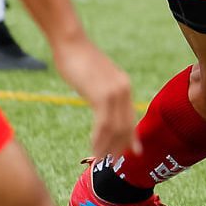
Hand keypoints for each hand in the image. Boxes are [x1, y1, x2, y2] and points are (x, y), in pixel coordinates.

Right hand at [50, 36, 134, 158]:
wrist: (71, 44)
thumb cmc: (78, 59)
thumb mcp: (96, 78)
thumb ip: (102, 92)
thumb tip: (101, 104)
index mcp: (124, 85)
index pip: (130, 116)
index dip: (131, 136)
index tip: (134, 152)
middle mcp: (124, 89)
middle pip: (126, 125)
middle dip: (120, 146)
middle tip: (113, 162)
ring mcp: (115, 92)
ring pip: (115, 128)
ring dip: (108, 146)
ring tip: (101, 160)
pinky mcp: (102, 95)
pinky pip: (104, 123)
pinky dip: (99, 139)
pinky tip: (94, 148)